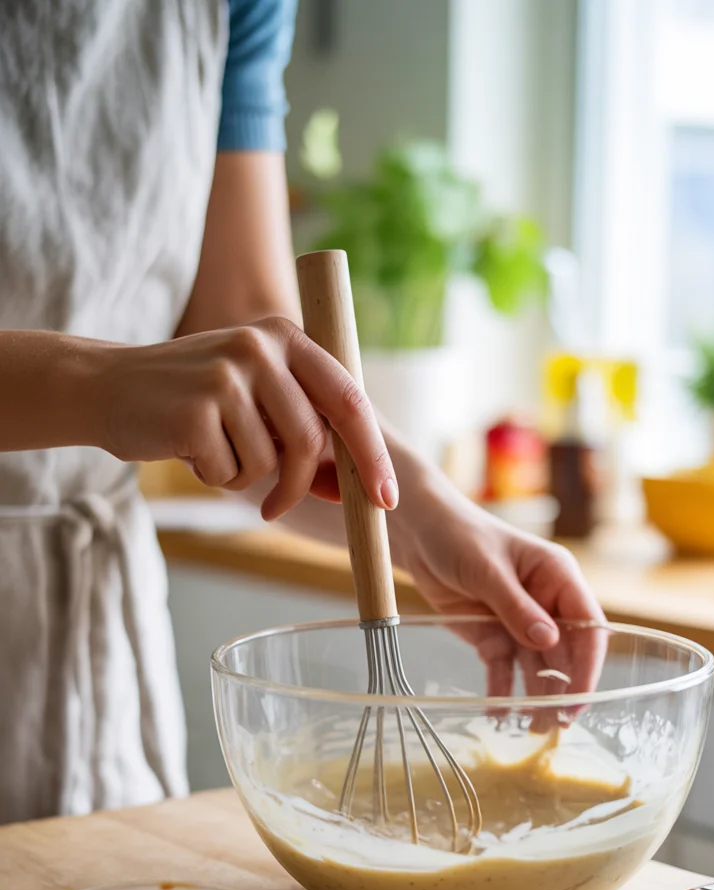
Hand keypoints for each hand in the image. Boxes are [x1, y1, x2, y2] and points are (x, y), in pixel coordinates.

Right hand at [89, 317, 397, 520]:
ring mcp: (228, 375)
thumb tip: (355, 487)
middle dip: (298, 485)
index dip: (372, 454)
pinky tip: (188, 449)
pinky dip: (214, 477)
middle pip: (311, 440)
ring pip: (270, 462)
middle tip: (275, 508)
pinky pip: (230, 472)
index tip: (385, 499)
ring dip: (243, 476)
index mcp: (287, 337)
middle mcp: (260, 346)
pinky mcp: (197, 409)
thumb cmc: (194, 401)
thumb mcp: (256, 398)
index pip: (349, 400)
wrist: (108, 387)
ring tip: (212, 450)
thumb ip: (303, 428)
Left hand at [392, 481, 606, 708]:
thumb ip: (517, 607)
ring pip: (537, 667)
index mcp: (558, 577)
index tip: (581, 696)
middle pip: (566, 653)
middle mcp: (546, 603)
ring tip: (532, 729)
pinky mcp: (493, 635)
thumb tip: (549, 641)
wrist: (418, 534)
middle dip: (564, 689)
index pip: (587, 625)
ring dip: (537, 697)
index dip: (588, 663)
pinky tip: (500, 714)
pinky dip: (503, 691)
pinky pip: (504, 669)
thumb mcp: (488, 569)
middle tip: (557, 724)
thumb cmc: (459, 535)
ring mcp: (520, 622)